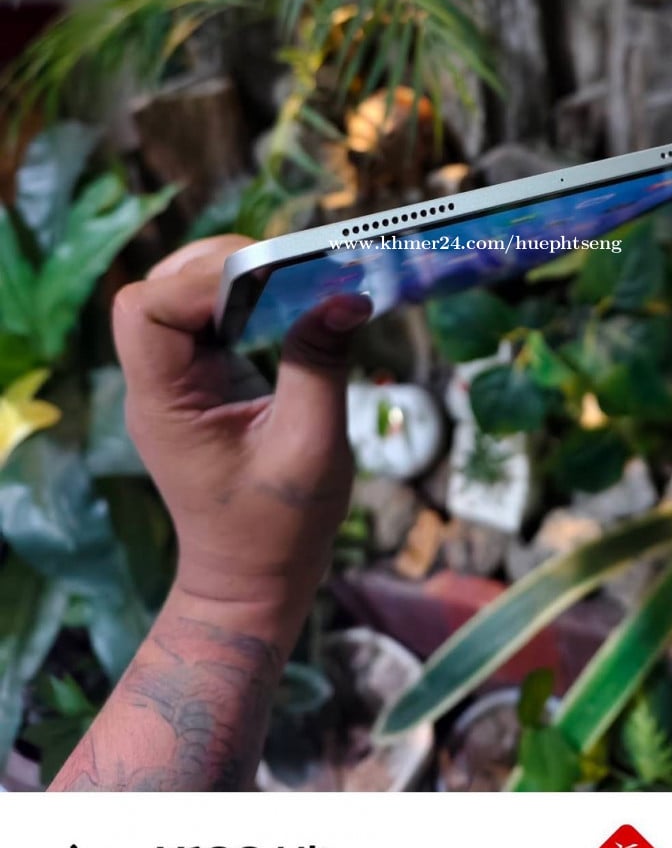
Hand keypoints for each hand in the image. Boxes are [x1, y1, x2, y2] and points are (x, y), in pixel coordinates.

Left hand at [112, 236, 370, 648]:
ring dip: (233, 278)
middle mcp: (157, 384)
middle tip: (286, 274)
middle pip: (158, 289)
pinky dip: (243, 300)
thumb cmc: (280, 528)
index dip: (202, 282)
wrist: (255, 580)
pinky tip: (284, 306)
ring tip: (289, 285)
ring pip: (180, 295)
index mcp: (164, 402)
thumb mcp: (312, 446)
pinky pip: (206, 318)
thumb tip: (347, 295)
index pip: (149, 310)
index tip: (269, 284)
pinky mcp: (200, 381)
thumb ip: (321, 365)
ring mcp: (175, 382)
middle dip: (221, 267)